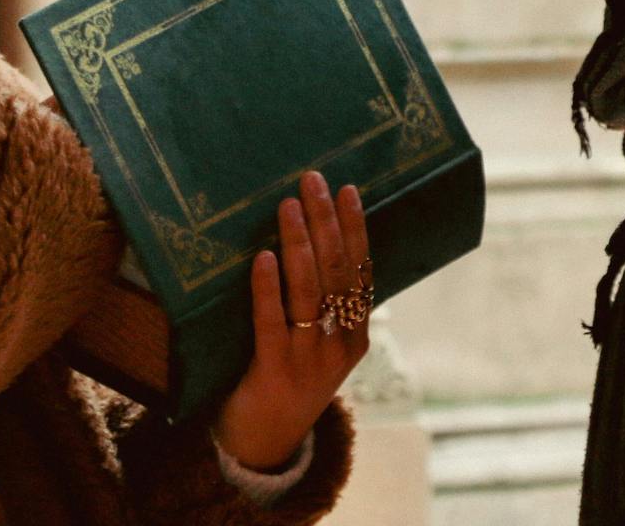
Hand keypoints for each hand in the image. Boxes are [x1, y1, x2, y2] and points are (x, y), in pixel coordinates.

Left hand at [211, 171, 371, 471]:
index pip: (361, 271)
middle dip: (325, 222)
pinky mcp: (276, 372)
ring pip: (309, 292)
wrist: (264, 444)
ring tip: (288, 206)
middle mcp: (340, 345)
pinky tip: (263, 258)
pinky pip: (273, 322)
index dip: (355, 229)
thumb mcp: (318, 344)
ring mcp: (310, 360)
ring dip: (299, 244)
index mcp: (356, 334)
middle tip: (311, 180)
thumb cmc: (287, 379)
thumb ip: (320, 302)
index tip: (346, 189)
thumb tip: (309, 237)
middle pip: (336, 272)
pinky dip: (268, 288)